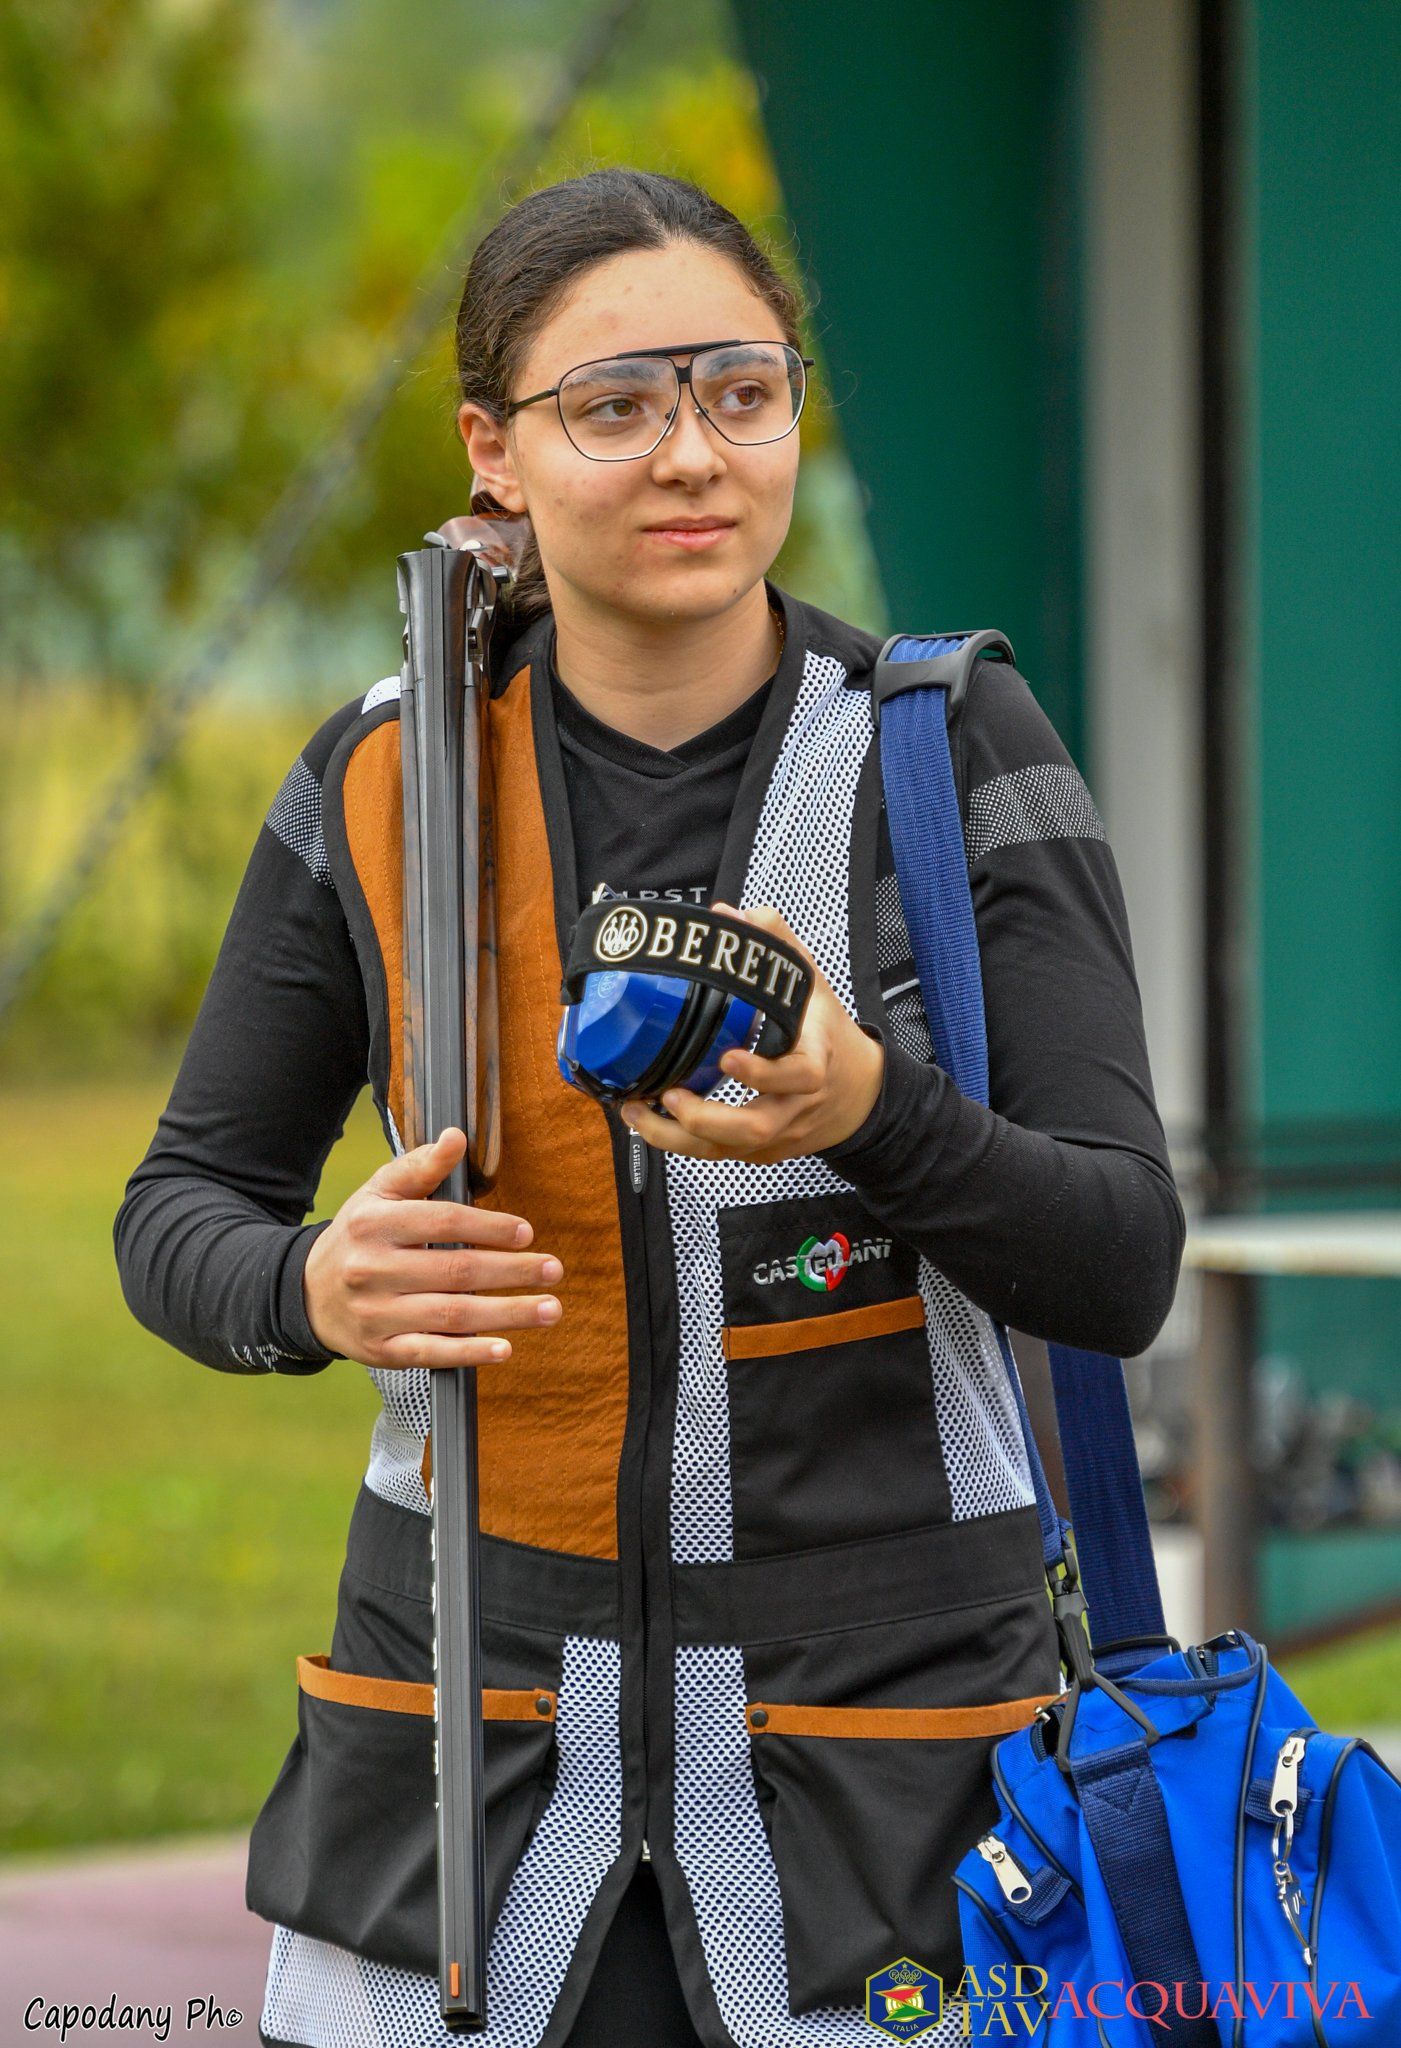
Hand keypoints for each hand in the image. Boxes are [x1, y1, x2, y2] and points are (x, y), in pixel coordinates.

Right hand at [302, 1128, 563, 1369]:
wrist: (306, 1292)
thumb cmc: (358, 1237)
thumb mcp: (378, 1193)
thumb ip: (420, 1167)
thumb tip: (457, 1138)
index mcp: (374, 1224)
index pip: (442, 1222)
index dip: (489, 1227)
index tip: (526, 1233)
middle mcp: (372, 1270)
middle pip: (455, 1272)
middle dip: (511, 1272)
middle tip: (553, 1270)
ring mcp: (376, 1314)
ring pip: (451, 1315)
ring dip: (507, 1314)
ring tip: (549, 1308)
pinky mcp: (381, 1350)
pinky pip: (431, 1354)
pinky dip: (470, 1353)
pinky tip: (505, 1348)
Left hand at [618, 902, 884, 1164]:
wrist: (860, 1094)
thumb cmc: (830, 1037)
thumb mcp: (813, 983)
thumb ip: (777, 944)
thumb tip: (731, 915)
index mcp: (816, 1063)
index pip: (798, 1076)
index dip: (764, 1073)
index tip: (729, 1057)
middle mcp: (796, 1106)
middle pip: (755, 1129)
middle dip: (705, 1119)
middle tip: (669, 1095)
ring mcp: (779, 1133)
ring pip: (729, 1152)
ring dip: (678, 1139)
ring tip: (639, 1113)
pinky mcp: (762, 1151)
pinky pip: (721, 1157)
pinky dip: (682, 1145)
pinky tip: (650, 1124)